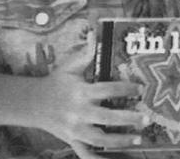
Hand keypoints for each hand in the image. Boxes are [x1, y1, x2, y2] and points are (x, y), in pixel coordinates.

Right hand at [34, 31, 144, 158]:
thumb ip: (86, 53)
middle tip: (147, 118)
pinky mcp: (72, 140)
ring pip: (100, 139)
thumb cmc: (56, 83)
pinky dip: (99, 158)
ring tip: (139, 139)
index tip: (141, 89)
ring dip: (120, 141)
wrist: (31, 103)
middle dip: (128, 119)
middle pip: (107, 117)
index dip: (126, 89)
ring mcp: (75, 129)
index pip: (108, 90)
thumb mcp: (70, 67)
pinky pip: (86, 153)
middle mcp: (79, 112)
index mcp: (81, 92)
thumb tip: (95, 33)